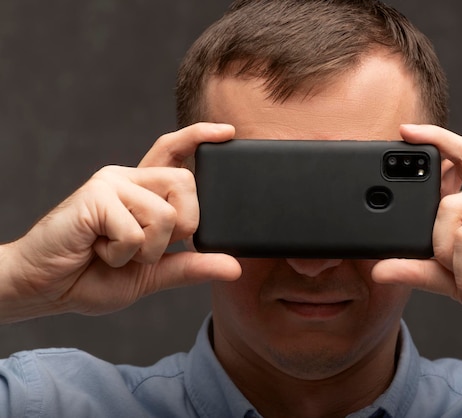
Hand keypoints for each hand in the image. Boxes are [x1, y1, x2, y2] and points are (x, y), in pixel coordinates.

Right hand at [0, 123, 241, 322]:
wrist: (43, 288)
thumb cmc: (91, 277)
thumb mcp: (152, 274)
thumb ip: (191, 266)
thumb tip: (235, 267)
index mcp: (142, 192)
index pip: (174, 152)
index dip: (200, 137)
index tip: (229, 132)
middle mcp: (128, 179)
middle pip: (186, 182)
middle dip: (182, 227)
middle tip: (147, 247)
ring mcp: (111, 183)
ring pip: (165, 213)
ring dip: (147, 250)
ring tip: (115, 252)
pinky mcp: (95, 196)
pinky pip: (135, 231)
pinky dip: (122, 255)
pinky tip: (98, 251)